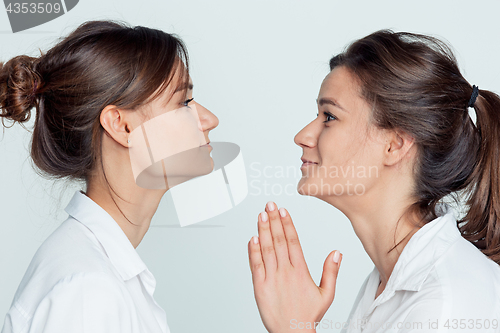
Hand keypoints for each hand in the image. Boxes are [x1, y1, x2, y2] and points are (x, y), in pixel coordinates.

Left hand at [248, 201, 341, 332]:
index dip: (287, 224)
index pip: (293, 241)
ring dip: (263, 230)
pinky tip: (252, 238)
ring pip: (266, 249)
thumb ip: (331, 272)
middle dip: (274, 220)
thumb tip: (337, 252)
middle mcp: (286, 272)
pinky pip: (256, 265)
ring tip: (261, 215)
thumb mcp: (327, 294)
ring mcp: (271, 279)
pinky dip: (253, 251)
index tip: (284, 211)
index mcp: (301, 272)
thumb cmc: (308, 315)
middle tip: (270, 205)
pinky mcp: (260, 287)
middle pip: (279, 240)